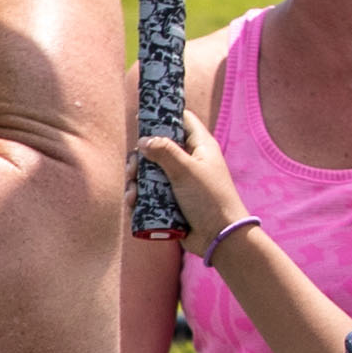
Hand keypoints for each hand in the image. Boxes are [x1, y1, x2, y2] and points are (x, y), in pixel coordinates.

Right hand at [138, 109, 245, 251]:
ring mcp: (180, 182)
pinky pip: (151, 193)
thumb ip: (164, 151)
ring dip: (137, 180)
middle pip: (159, 148)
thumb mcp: (186, 170)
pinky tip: (134, 203)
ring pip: (151, 172)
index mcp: (200, 147)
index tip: (142, 118)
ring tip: (132, 190)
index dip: (163, 116)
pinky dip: (140, 197)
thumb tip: (143, 140)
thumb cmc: (209, 198)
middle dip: (141, 157)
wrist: (219, 237)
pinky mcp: (172, 201)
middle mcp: (190, 161)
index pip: (182, 120)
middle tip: (133, 167)